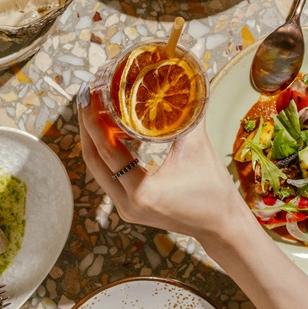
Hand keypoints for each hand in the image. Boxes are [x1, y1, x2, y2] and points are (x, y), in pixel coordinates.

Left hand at [77, 86, 249, 243]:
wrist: (222, 226)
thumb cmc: (214, 191)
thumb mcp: (197, 148)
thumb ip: (185, 115)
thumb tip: (183, 82)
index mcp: (142, 191)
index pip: (106, 150)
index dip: (93, 120)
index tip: (87, 94)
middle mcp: (127, 204)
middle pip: (93, 160)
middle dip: (87, 126)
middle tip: (85, 96)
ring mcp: (125, 209)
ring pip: (98, 169)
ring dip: (93, 140)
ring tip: (93, 109)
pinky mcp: (128, 207)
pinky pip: (108, 176)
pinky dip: (105, 154)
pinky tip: (107, 132)